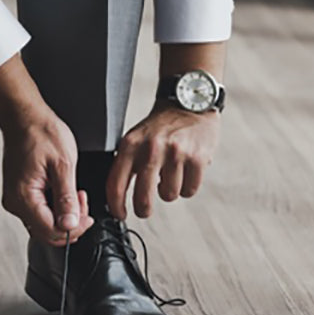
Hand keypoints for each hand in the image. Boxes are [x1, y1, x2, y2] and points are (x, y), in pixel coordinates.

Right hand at [0, 110, 94, 246]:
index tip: (87, 216)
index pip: (51, 231)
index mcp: (24, 197)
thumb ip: (67, 198)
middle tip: (83, 204)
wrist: (24, 117)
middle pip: (46, 232)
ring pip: (43, 224)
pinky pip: (38, 212)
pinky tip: (63, 193)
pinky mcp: (19, 194)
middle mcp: (15, 202)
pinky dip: (54, 208)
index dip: (73, 228)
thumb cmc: (41, 133)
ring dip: (63, 216)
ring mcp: (15, 199)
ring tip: (75, 195)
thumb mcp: (63, 164)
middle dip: (70, 224)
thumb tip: (70, 225)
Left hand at [106, 101, 220, 219]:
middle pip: (143, 198)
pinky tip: (186, 172)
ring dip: (170, 191)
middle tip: (144, 209)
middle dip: (143, 209)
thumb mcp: (135, 137)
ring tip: (171, 174)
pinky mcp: (197, 158)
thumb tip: (117, 198)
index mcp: (131, 145)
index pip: (116, 184)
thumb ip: (127, 163)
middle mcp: (152, 149)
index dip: (116, 206)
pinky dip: (188, 187)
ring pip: (169, 196)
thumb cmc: (161, 126)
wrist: (190, 100)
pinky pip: (189, 190)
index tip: (120, 214)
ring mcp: (175, 153)